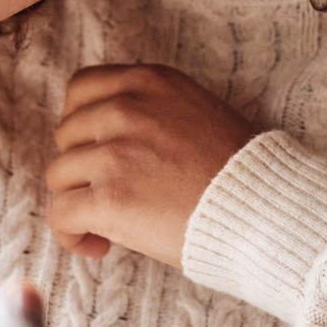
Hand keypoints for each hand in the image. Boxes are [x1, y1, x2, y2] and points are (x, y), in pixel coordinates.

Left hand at [46, 63, 255, 266]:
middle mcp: (127, 108)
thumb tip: (102, 135)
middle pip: (66, 135)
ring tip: (105, 225)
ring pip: (59, 176)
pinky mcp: (110, 198)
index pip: (80, 90)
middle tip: (108, 194)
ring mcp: (115, 152)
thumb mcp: (195, 112)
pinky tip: (98, 246)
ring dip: (77, 202)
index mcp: (149, 81)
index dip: (81, 126)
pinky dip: (70, 234)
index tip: (96, 152)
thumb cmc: (239, 173)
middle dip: (82, 167)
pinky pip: (61, 215)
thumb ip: (150, 110)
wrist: (267, 210)